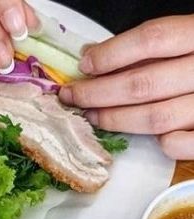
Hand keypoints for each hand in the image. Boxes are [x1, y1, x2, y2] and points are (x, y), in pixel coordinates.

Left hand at [59, 15, 193, 159]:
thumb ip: (158, 44)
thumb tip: (96, 54)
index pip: (153, 39)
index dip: (113, 53)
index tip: (84, 64)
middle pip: (143, 84)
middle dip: (98, 93)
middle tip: (72, 96)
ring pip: (155, 117)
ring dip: (116, 119)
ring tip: (92, 116)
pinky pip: (182, 145)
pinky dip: (162, 142)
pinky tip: (148, 137)